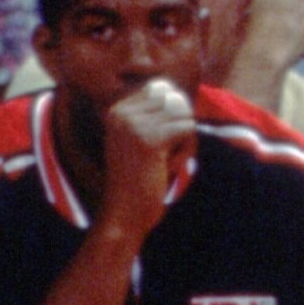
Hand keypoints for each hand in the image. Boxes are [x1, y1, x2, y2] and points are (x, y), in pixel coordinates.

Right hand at [98, 76, 197, 235]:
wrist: (124, 214)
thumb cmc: (139, 179)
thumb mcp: (142, 140)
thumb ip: (156, 116)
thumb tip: (178, 93)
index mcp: (116, 109)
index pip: (162, 90)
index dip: (170, 117)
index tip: (154, 145)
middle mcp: (121, 111)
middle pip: (175, 101)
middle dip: (179, 128)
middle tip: (162, 156)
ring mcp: (133, 124)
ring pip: (183, 115)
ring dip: (184, 142)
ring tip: (163, 163)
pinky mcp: (150, 139)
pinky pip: (188, 129)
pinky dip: (186, 150)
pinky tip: (167, 168)